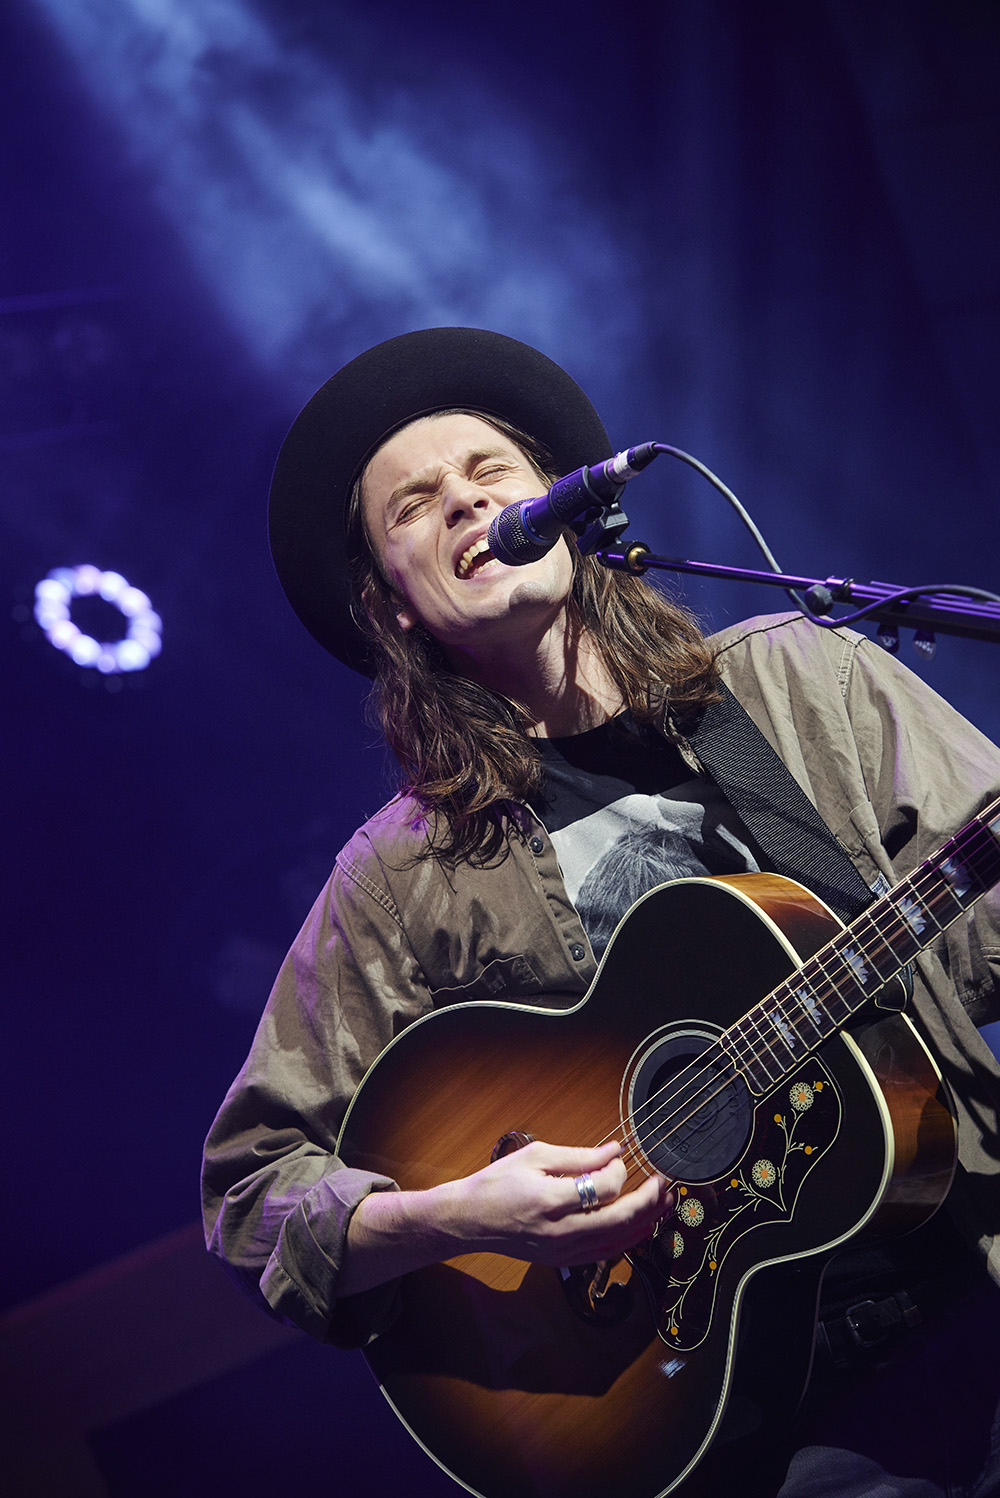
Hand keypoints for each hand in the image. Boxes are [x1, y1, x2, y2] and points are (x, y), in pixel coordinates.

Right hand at [438, 1139, 672, 1266]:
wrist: (470, 1220)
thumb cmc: (498, 1183)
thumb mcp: (535, 1156)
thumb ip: (578, 1156)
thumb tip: (615, 1151)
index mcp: (551, 1200)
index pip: (603, 1189)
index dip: (619, 1171)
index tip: (618, 1156)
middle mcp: (560, 1231)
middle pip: (619, 1221)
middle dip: (649, 1202)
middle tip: (666, 1183)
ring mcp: (563, 1251)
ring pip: (617, 1242)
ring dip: (646, 1222)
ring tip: (664, 1204)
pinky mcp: (563, 1261)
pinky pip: (605, 1254)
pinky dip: (628, 1240)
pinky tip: (641, 1226)